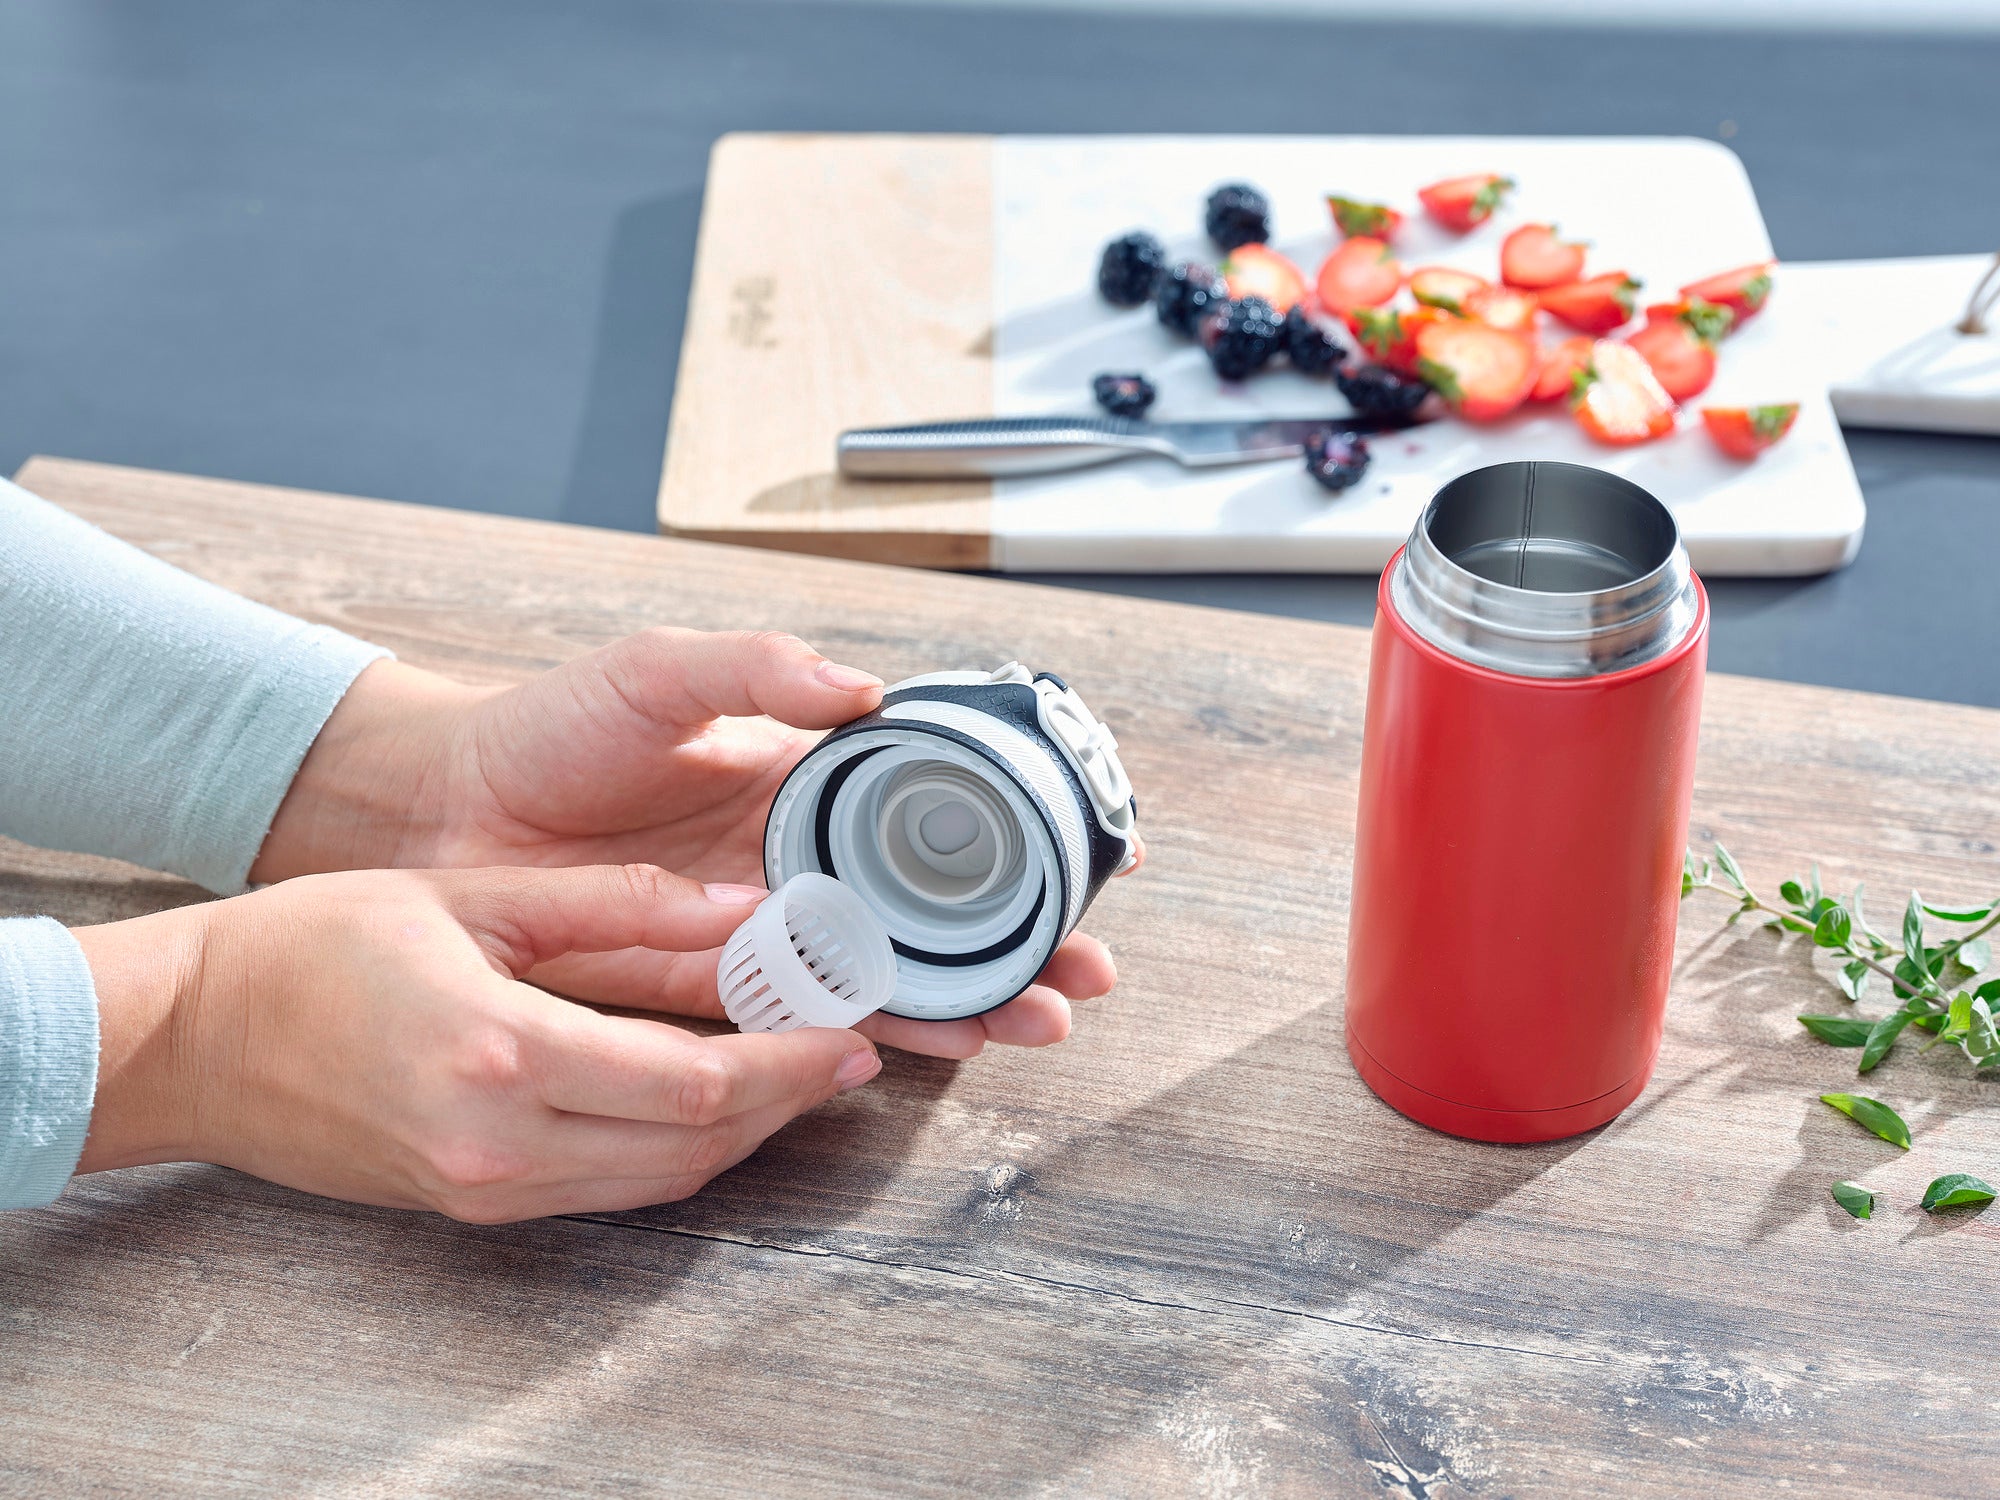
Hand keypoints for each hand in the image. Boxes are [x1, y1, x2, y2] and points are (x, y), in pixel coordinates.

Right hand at [72, 865, 880, 1220]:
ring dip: (741, 1134)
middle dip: (788, 1102)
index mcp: (501, 1053)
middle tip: (850, 1052)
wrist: (189, 1039)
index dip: (790, 1063)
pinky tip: (708, 1101)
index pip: (692, 1083)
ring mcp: (482, 1188)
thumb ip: (614, 904)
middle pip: (693, 1145)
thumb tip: (736, 903)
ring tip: (798, 1074)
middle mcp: (498, 1144)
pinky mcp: (470, 1203)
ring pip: (658, 1181)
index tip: (851, 1030)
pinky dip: (674, 1151)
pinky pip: (606, 1189)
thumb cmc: (313, 946)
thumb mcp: (472, 897)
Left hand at [253, 630, 1135, 1056]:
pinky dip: (871, 1036)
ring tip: (1033, 1020)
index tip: (1084, 855)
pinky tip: (933, 1045)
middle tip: (1082, 971)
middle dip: (1012, 944)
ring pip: (884, 977)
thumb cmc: (546, 731)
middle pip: (929, 916)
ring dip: (964, 1001)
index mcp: (800, 787)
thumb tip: (865, 688)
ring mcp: (756, 936)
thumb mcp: (655, 672)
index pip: (930, 817)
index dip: (1006, 839)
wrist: (439, 815)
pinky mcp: (705, 994)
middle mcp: (795, 868)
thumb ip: (756, 670)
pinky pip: (801, 1021)